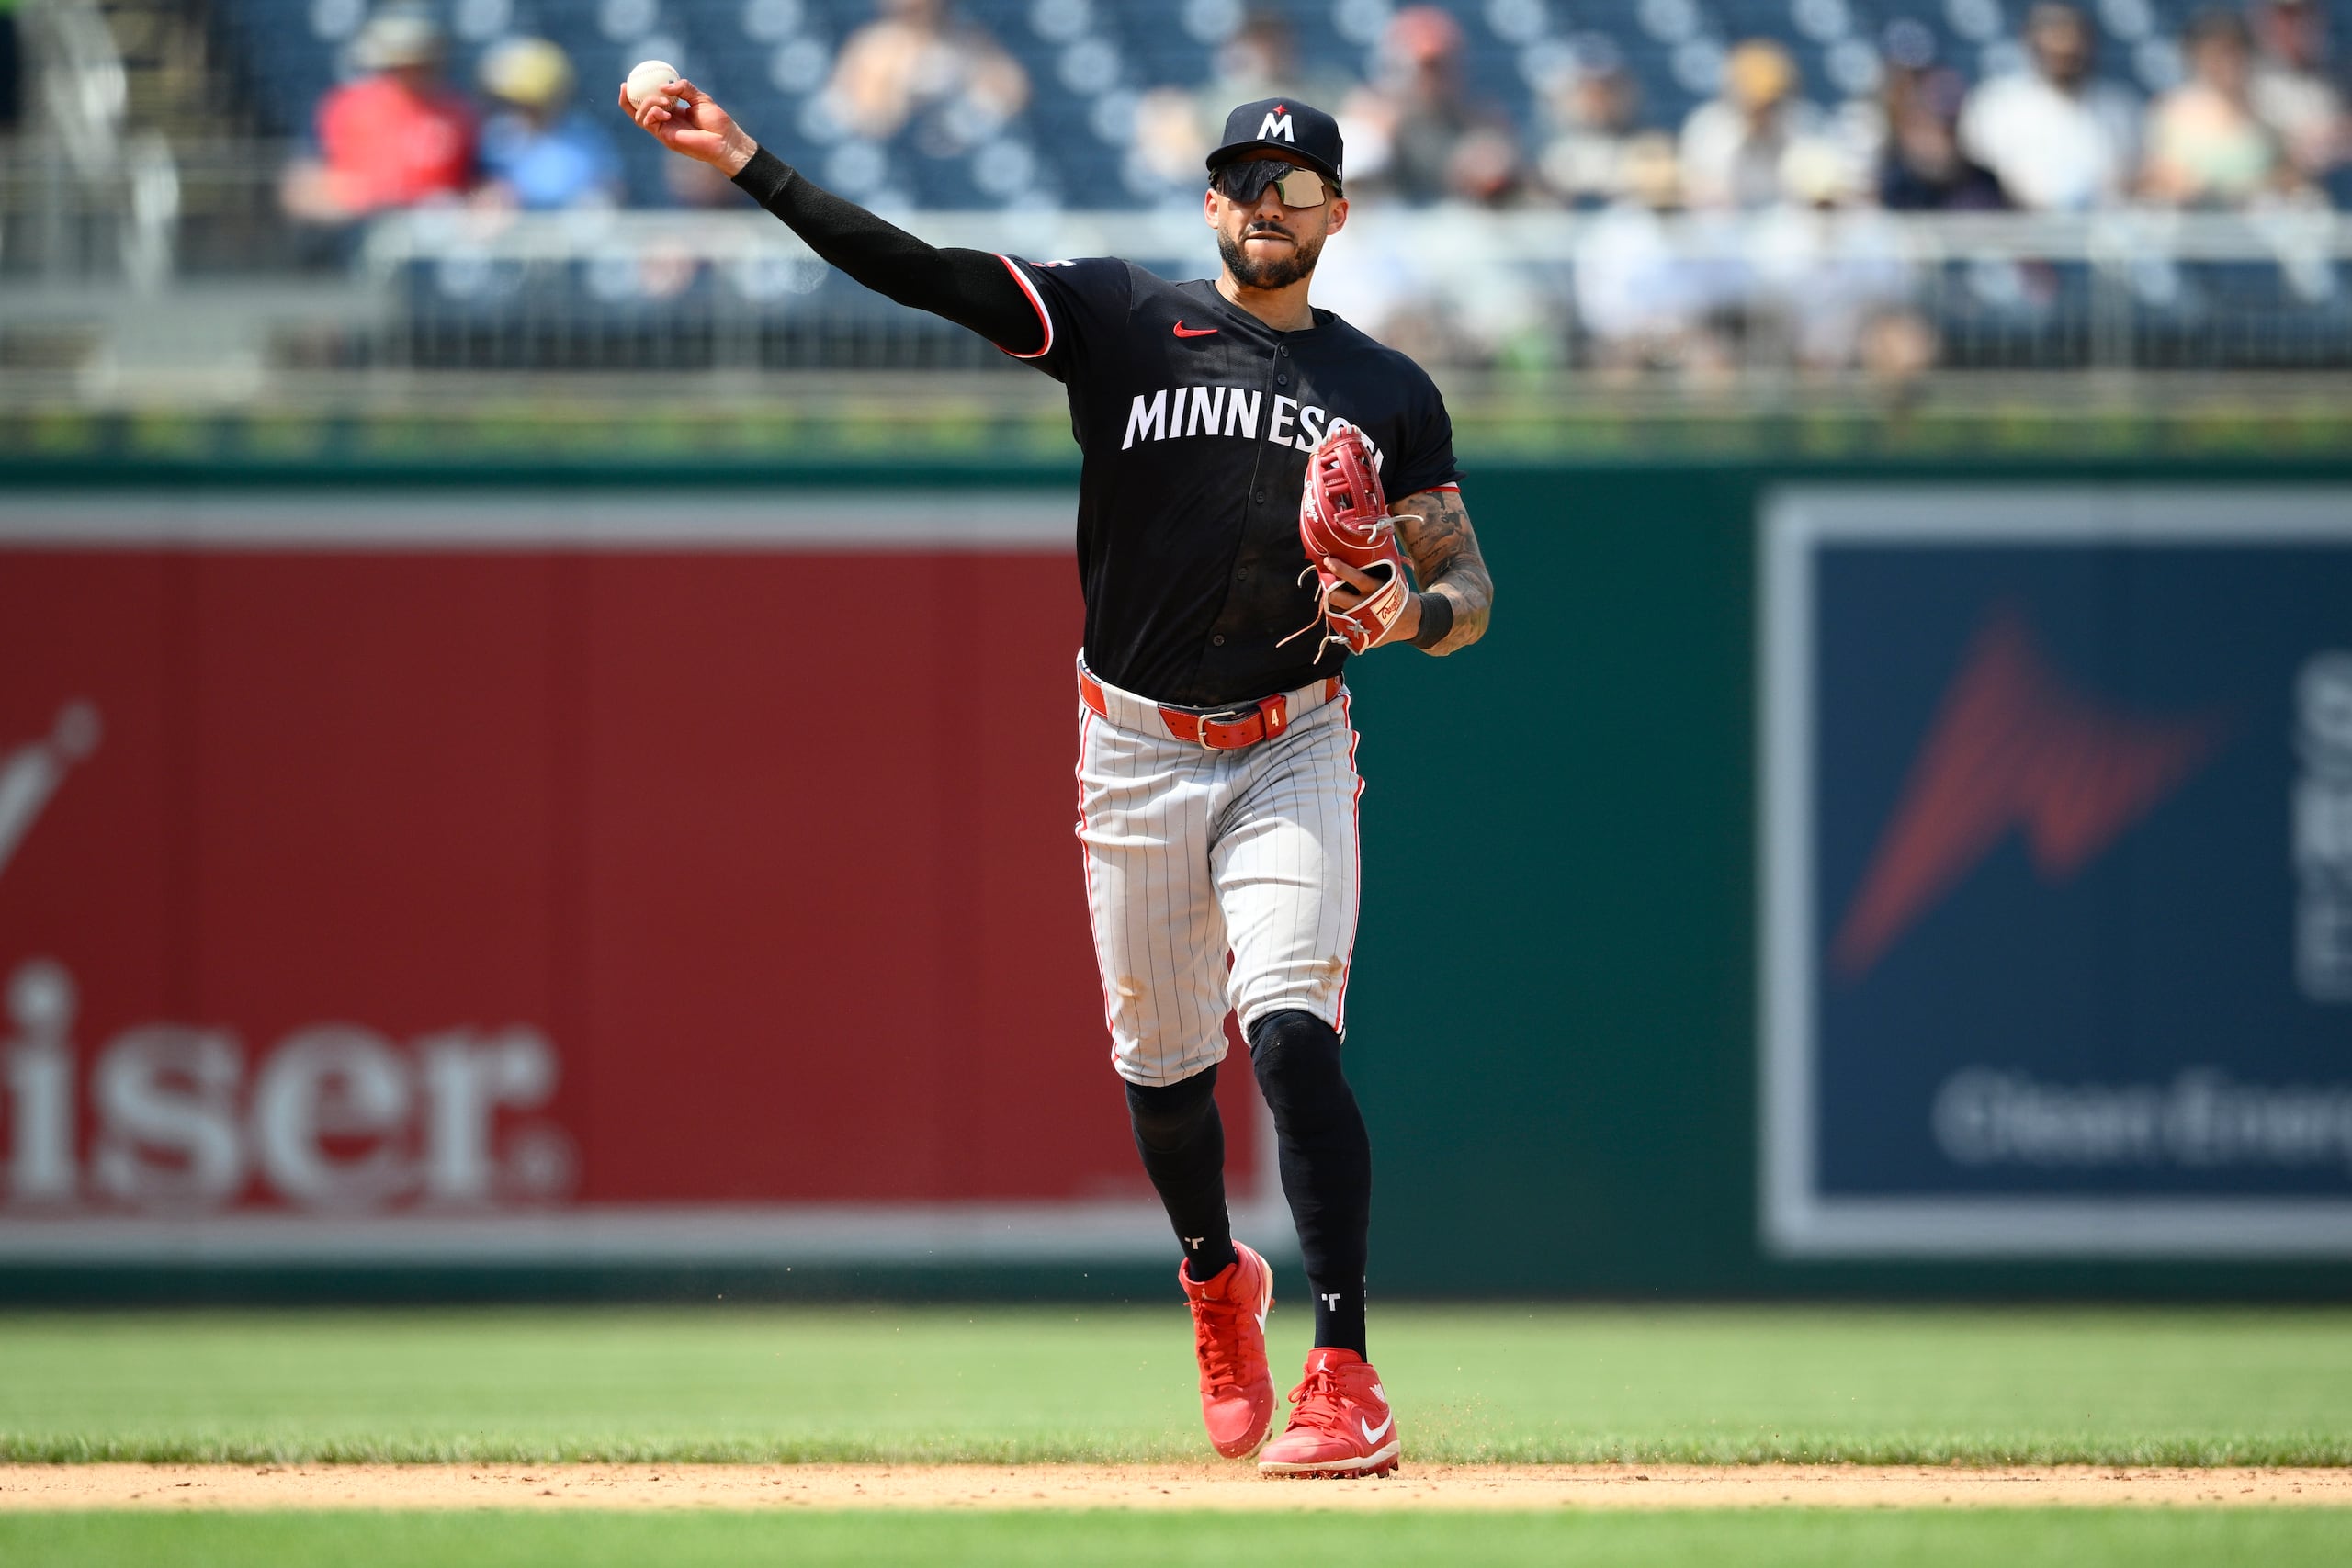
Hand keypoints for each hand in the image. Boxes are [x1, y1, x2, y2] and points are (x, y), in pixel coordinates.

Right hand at [618, 77, 756, 175]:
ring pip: (640, 116)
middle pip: (637, 111)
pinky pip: (648, 123)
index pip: (650, 101)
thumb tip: (663, 86)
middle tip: (625, 85)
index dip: (638, 91)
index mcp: (672, 111)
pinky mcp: (665, 138)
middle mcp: (665, 121)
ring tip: (664, 101)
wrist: (725, 140)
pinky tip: (666, 112)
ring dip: (647, 103)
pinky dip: (653, 113)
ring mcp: (664, 130)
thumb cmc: (717, 121)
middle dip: (627, 99)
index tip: (633, 77)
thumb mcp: (700, 97)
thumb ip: (683, 88)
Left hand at [1320, 556, 1421, 644]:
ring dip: (1332, 603)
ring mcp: (1361, 621)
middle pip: (1336, 596)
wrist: (1408, 620)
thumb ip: (1375, 569)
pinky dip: (1339, 616)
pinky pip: (1339, 623)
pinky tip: (1345, 611)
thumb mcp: (1391, 579)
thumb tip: (1356, 552)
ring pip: (1334, 610)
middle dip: (1329, 590)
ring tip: (1338, 598)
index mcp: (1376, 589)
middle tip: (1330, 585)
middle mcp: (1366, 605)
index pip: (1355, 577)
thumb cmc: (1394, 593)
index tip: (1328, 560)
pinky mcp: (1358, 634)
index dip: (1339, 568)